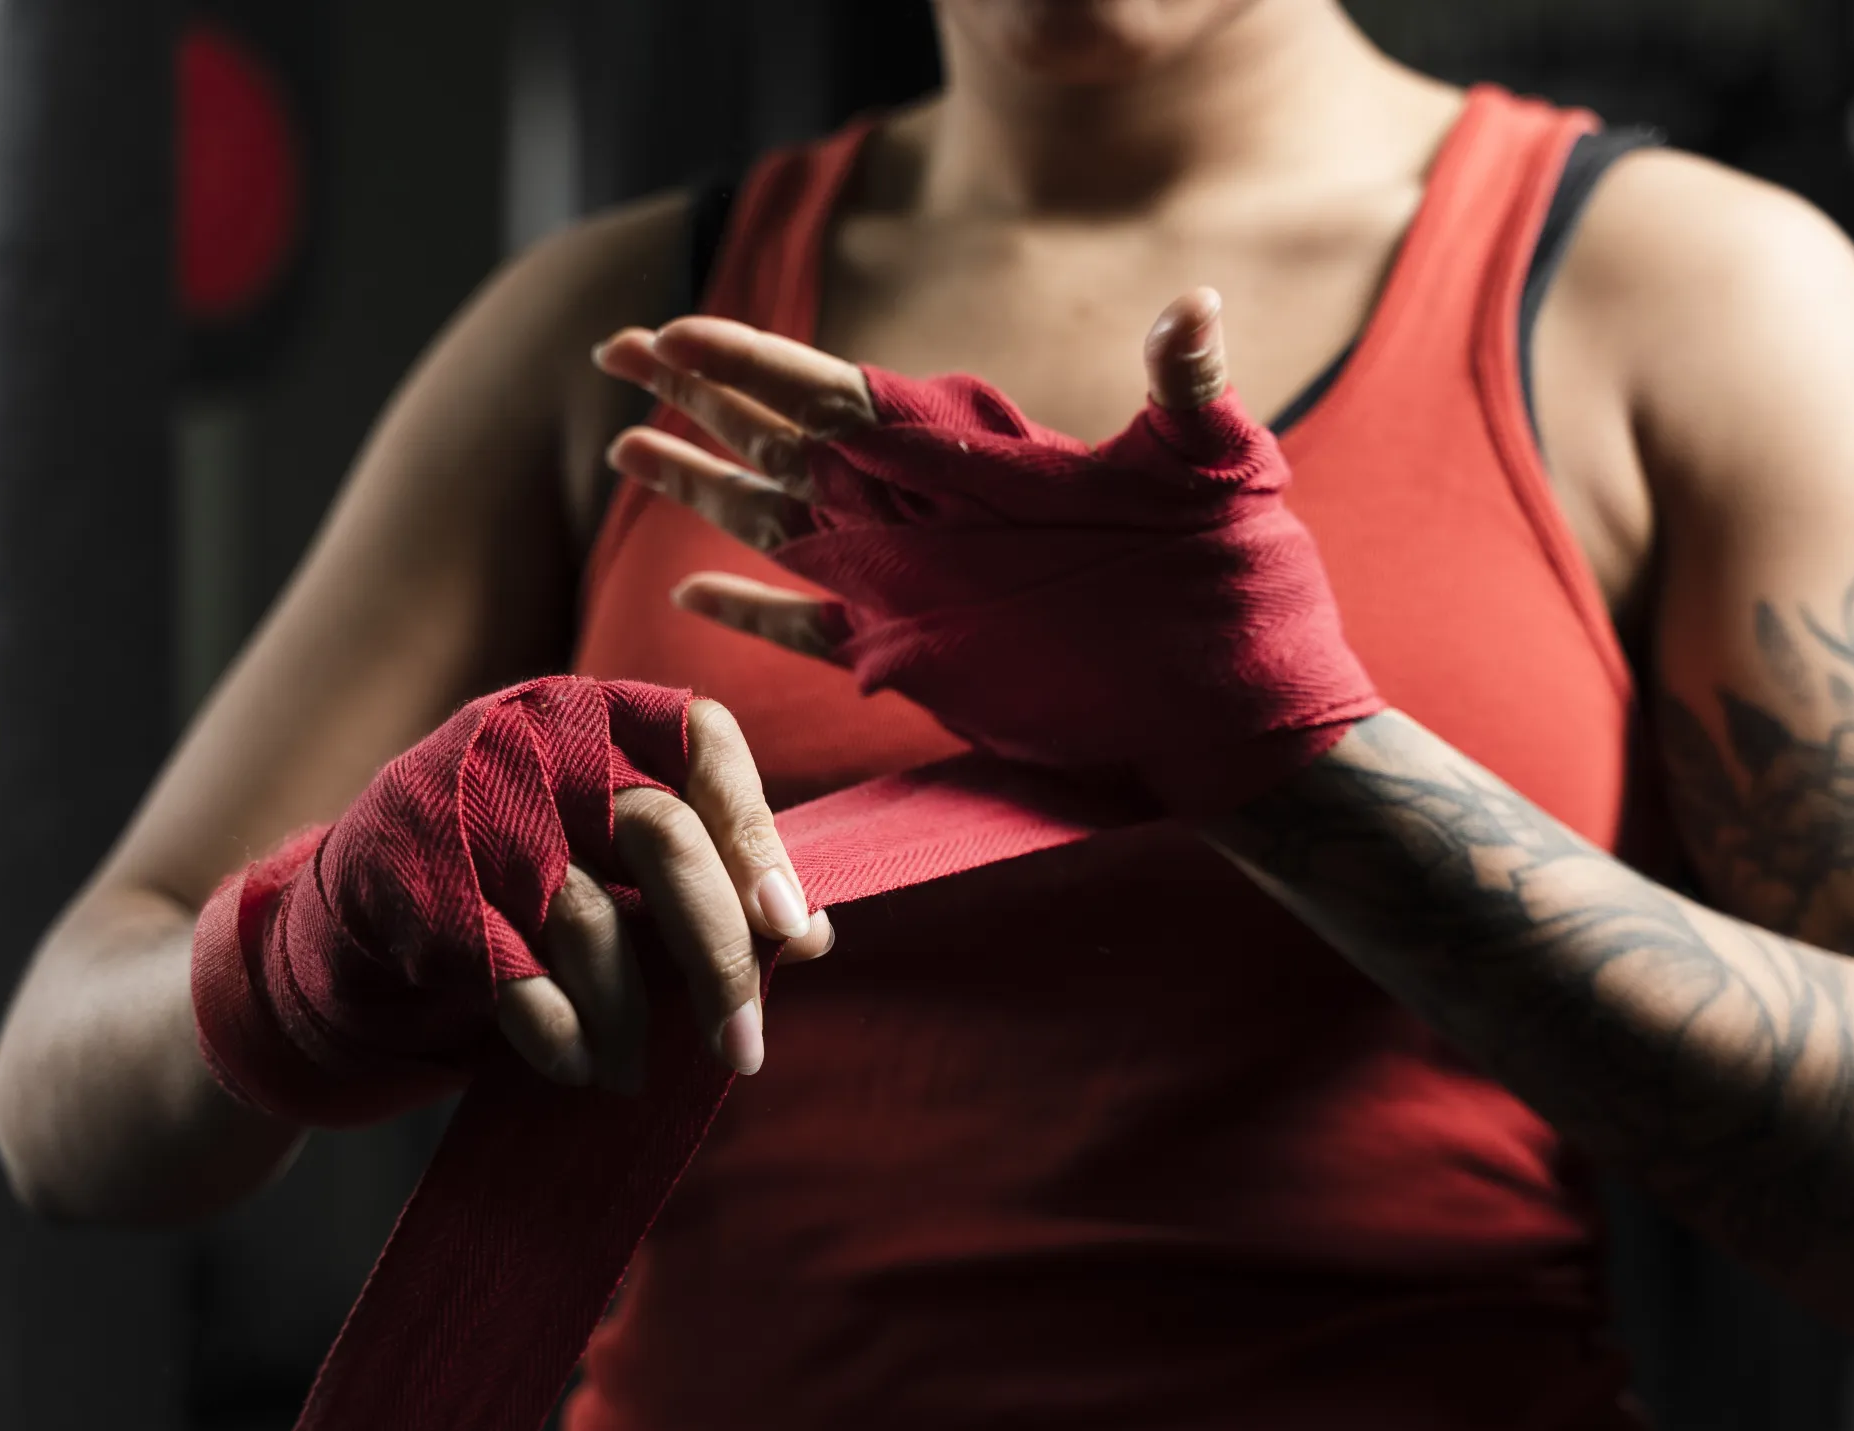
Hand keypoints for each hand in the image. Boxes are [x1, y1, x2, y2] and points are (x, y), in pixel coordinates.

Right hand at [194, 680, 833, 1129]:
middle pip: (661, 835)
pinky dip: (554, 1028)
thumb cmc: (518, 888)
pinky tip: (576, 1067)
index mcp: (600, 713)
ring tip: (636, 1072)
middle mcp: (535, 737)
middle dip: (715, 953)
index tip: (795, 930)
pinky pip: (508, 968)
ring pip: (587, 914)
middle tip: (746, 1048)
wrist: (347, 920)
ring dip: (627, 1015)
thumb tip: (815, 936)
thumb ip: (711, 880)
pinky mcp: (412, 878)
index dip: (759, 833)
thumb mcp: (616, 862)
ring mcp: (466, 801)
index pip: (708, 742)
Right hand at [592, 290, 1378, 812]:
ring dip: (701, 485)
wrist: (1238, 700)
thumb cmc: (1229, 585)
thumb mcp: (1211, 467)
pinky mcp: (916, 660)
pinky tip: (689, 592)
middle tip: (616, 350)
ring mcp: (910, 587)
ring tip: (623, 450)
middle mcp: (921, 513)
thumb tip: (1195, 307)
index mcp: (964, 456)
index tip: (672, 330)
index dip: (749, 360)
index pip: (833, 393)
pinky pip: (807, 631)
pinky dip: (748, 613)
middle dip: (697, 396)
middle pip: (780, 441)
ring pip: (775, 524)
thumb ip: (1187, 383)